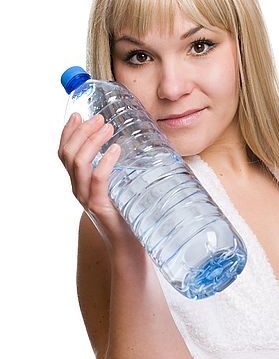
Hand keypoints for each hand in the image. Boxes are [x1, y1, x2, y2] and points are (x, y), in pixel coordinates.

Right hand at [57, 112, 134, 247]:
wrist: (128, 244)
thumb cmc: (126, 213)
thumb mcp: (118, 186)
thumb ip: (117, 170)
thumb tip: (133, 145)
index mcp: (79, 182)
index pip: (64, 153)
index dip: (68, 132)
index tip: (78, 114)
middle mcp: (78, 188)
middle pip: (68, 153)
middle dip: (82, 131)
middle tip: (100, 119)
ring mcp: (86, 197)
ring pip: (78, 163)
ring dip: (93, 141)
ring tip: (108, 128)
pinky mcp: (99, 205)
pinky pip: (97, 179)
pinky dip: (105, 161)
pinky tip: (116, 149)